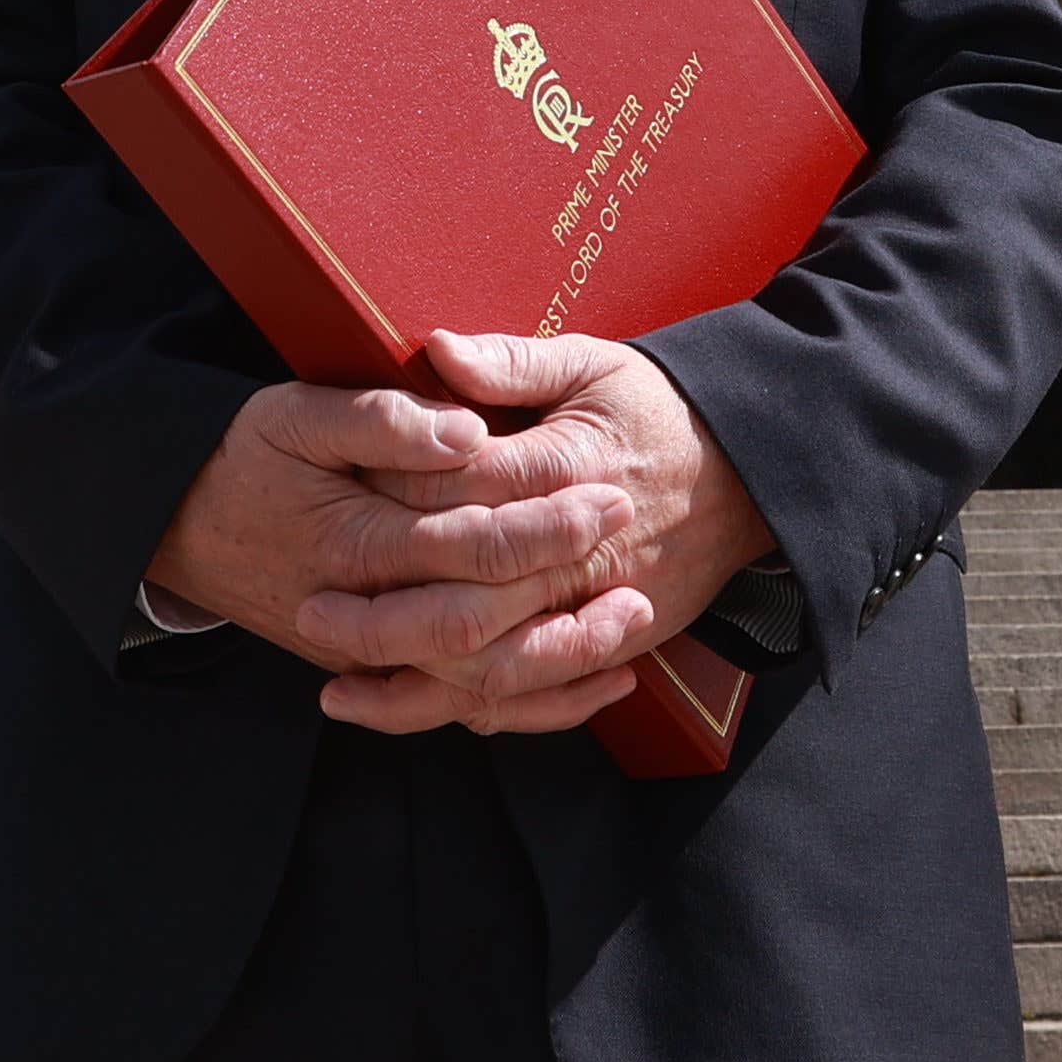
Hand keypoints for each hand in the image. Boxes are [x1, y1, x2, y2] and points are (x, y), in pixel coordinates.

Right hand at [142, 379, 631, 728]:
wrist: (178, 526)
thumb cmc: (244, 457)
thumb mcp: (295, 413)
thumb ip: (382, 420)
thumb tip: (466, 433)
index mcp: (355, 540)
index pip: (468, 541)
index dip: (543, 521)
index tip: (606, 490)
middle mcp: (366, 611)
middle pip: (483, 619)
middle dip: (566, 583)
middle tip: (631, 538)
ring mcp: (372, 653)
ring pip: (480, 682)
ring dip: (564, 658)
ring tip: (634, 617)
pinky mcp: (379, 671)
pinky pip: (464, 707)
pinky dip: (536, 706)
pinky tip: (596, 683)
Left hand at [307, 329, 767, 738]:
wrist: (749, 475)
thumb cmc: (659, 410)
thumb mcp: (594, 363)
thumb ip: (513, 360)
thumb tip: (436, 350)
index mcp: (565, 469)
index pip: (463, 493)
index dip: (395, 501)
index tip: (334, 504)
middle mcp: (576, 552)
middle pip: (468, 600)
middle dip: (384, 616)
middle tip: (313, 612)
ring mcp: (593, 607)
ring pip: (493, 666)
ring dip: (413, 682)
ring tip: (338, 688)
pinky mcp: (607, 641)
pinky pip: (534, 693)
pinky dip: (473, 711)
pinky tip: (415, 709)